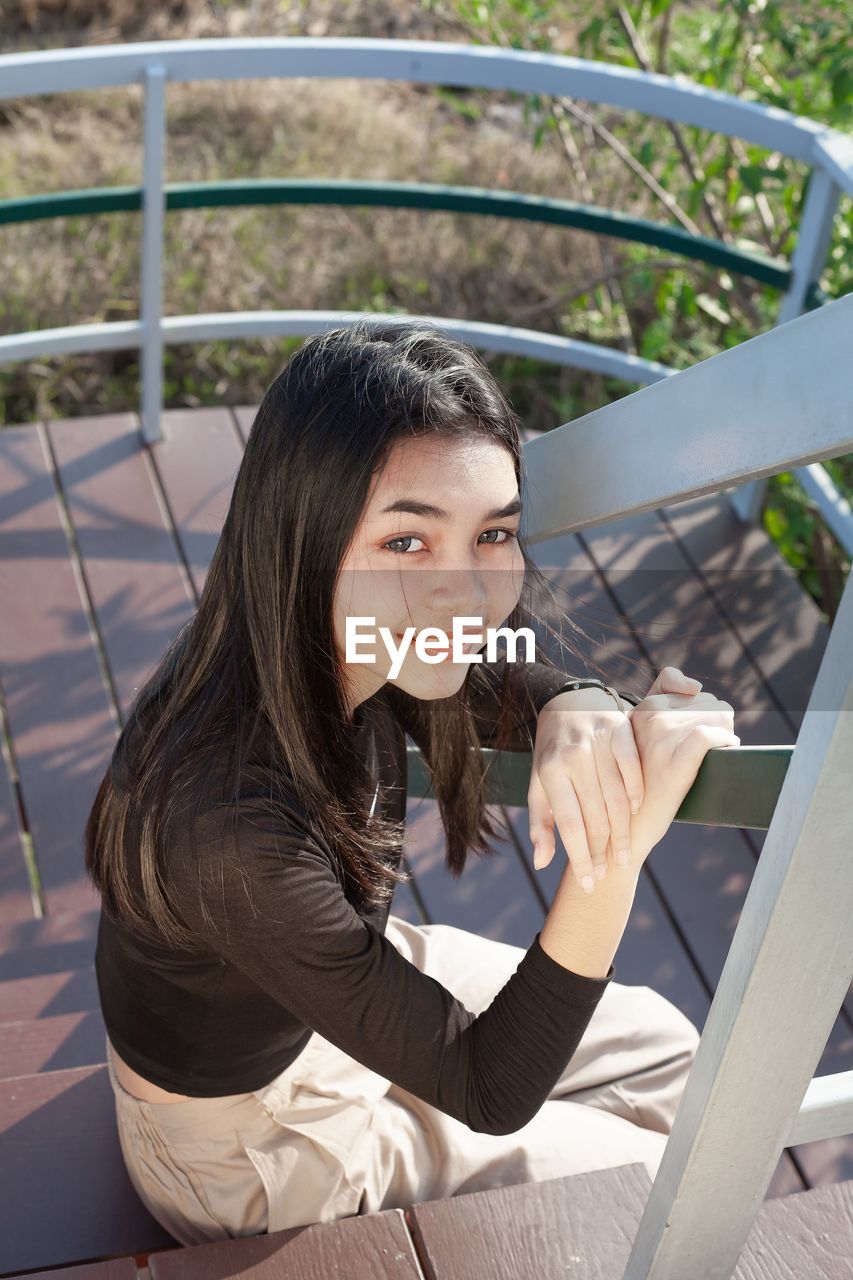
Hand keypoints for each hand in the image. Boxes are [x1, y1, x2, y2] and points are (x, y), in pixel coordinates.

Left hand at [529, 666, 707, 892]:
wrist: (566, 703)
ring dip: (622, 832)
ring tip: (623, 855)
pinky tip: (635, 813)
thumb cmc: (551, 754)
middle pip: (594, 815)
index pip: (569, 824)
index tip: (588, 882)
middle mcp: (573, 756)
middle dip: (602, 851)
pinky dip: (636, 792)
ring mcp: (598, 741)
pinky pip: (633, 767)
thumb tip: (542, 864)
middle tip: (607, 873)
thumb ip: (541, 824)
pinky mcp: (620, 728)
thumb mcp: (538, 785)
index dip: (580, 857)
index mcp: (550, 771)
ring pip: (616, 797)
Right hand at [622, 681, 739, 869]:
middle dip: (718, 725)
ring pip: (717, 717)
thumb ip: (661, 700)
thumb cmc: (641, 783)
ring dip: (725, 735)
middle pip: (711, 704)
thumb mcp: (641, 737)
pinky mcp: (673, 761)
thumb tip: (696, 687)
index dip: (707, 712)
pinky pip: (708, 736)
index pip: (692, 691)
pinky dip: (724, 742)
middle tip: (709, 750)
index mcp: (642, 709)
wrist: (628, 826)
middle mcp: (649, 717)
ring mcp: (660, 739)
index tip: (706, 730)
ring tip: (714, 757)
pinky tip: (727, 752)